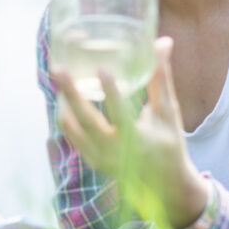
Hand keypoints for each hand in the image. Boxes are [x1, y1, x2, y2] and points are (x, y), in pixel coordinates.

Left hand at [54, 37, 209, 228]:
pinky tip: (65, 94)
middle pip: (85, 121)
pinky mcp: (89, 159)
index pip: (121, 115)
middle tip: (58, 68)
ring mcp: (98, 158)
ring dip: (63, 102)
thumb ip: (161, 77)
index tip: (103, 68)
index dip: (111, 92)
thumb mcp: (168, 113)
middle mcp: (114, 152)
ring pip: (71, 127)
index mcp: (138, 142)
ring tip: (60, 74)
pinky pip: (71, 134)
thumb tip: (162, 41)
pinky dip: (66, 113)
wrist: (163, 187)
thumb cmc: (169, 144)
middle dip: (69, 93)